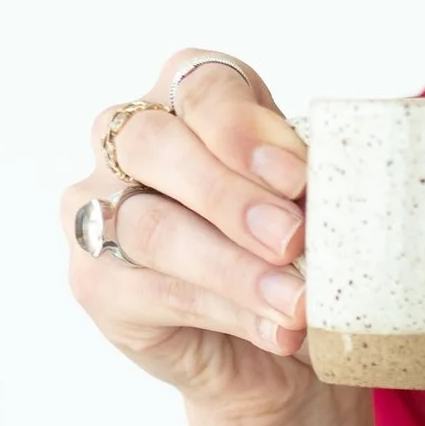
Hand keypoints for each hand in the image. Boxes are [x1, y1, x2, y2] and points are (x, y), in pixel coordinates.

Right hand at [61, 47, 318, 425]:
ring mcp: (99, 210)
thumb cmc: (291, 246)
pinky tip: (275, 329)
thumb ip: (307, 187)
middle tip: (293, 237)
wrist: (275, 339)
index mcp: (189, 100)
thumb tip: (328, 195)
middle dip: (228, 193)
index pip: (201, 86)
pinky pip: (154, 292)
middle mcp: (129, 143)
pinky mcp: (96, 282)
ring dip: (233, 268)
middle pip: (153, 144)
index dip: (244, 128)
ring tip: (296, 302)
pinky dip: (226, 312)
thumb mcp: (311, 202)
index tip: (299, 176)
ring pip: (153, 228)